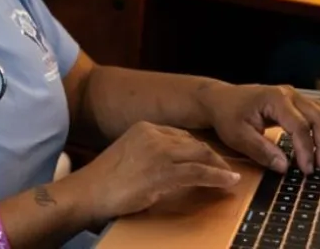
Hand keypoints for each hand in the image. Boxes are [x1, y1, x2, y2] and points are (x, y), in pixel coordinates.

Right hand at [72, 121, 241, 221]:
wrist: (88, 192)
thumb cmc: (105, 180)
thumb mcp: (129, 156)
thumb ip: (150, 154)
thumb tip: (172, 166)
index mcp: (145, 127)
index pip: (181, 135)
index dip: (198, 149)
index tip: (209, 159)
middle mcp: (154, 134)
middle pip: (194, 143)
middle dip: (213, 156)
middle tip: (225, 169)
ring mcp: (159, 152)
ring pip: (201, 155)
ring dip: (220, 167)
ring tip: (231, 177)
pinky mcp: (163, 172)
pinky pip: (198, 172)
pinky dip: (217, 177)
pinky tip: (228, 182)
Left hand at [199, 83, 319, 174]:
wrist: (221, 99)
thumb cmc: (227, 115)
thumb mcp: (237, 136)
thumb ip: (261, 151)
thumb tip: (284, 167)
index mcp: (275, 99)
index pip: (300, 126)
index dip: (306, 150)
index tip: (307, 171)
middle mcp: (290, 94)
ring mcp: (296, 96)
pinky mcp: (298, 102)